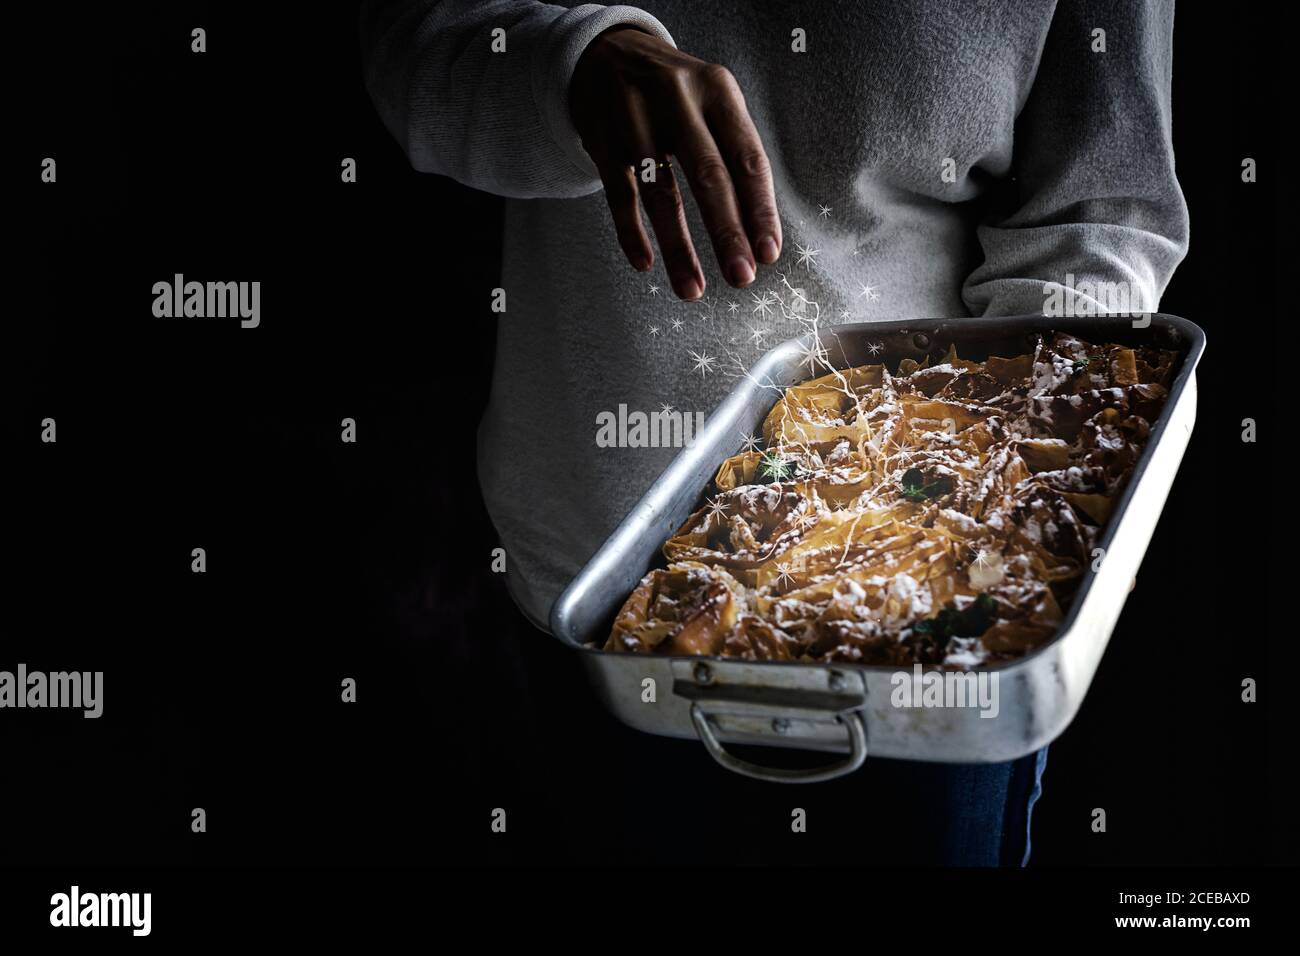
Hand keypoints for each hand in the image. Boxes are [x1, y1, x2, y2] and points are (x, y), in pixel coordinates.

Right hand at [569, 26, 780, 299]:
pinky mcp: (602, 137)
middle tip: (741, 277)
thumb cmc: (675, 96)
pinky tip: (644, 264)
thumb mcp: (711, 103)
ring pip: (661, 192)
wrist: (607, 52)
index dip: (760, 209)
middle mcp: (679, 98)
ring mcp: (635, 116)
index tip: (768, 254)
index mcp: (719, 90)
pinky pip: (619, 193)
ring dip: (678, 247)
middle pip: (709, 175)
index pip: (747, 158)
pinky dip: (631, 232)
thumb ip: (732, 154)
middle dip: (727, 232)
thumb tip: (756, 232)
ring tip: (692, 290)